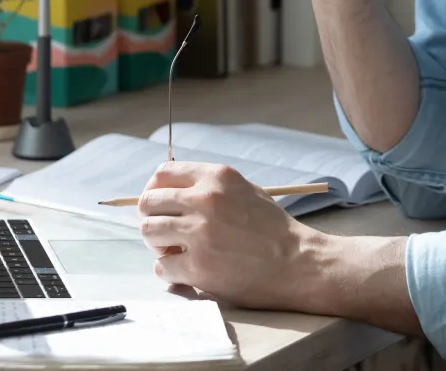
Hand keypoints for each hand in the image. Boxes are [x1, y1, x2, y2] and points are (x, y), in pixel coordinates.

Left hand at [137, 161, 323, 310]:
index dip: (154, 190)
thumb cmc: (273, 229)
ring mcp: (199, 233)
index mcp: (217, 177)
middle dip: (151, 217)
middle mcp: (205, 200)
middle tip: (164, 232)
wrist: (297, 262)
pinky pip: (161, 266)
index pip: (163, 174)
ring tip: (176, 251)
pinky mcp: (198, 266)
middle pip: (148, 202)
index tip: (159, 204)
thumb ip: (209, 186)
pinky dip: (169, 270)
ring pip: (149, 231)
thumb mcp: (245, 190)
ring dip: (158, 244)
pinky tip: (185, 271)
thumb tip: (171, 192)